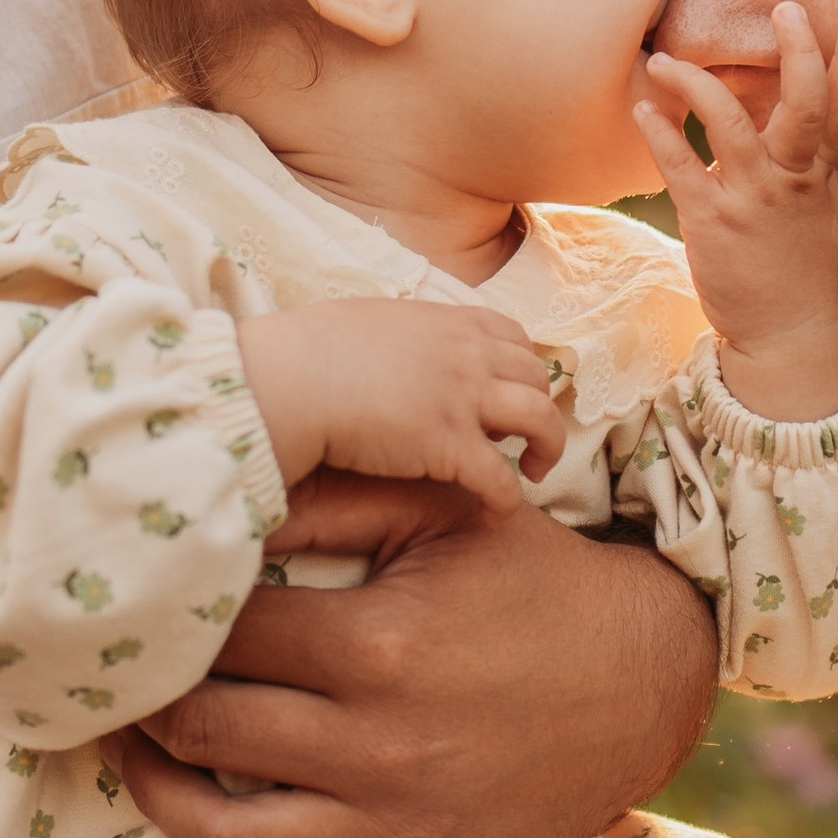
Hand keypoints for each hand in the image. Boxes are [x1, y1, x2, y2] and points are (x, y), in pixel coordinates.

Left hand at [109, 472, 717, 837]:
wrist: (647, 676)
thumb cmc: (534, 582)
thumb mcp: (445, 514)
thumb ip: (331, 502)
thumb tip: (222, 495)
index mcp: (379, 648)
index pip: (220, 638)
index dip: (169, 620)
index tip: (147, 610)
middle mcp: (383, 751)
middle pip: (203, 736)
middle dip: (147, 705)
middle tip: (126, 682)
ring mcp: (403, 834)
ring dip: (167, 803)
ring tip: (150, 763)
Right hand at [236, 299, 564, 514]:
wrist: (289, 380)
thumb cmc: (306, 351)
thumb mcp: (366, 321)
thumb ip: (398, 334)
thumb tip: (391, 342)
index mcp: (448, 323)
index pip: (513, 337)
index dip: (519, 367)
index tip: (508, 391)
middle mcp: (468, 355)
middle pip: (535, 377)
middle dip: (537, 405)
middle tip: (520, 436)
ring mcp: (465, 399)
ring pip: (541, 420)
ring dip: (548, 447)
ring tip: (536, 471)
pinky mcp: (451, 447)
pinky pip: (502, 480)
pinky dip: (506, 500)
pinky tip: (493, 516)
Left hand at [632, 2, 837, 419]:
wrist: (785, 335)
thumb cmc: (811, 273)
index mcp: (822, 173)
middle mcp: (790, 179)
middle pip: (801, 105)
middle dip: (797, 53)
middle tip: (785, 8)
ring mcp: (750, 198)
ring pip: (729, 124)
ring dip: (696, 85)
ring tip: (665, 58)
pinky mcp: (710, 219)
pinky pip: (681, 167)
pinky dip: (660, 135)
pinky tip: (642, 107)